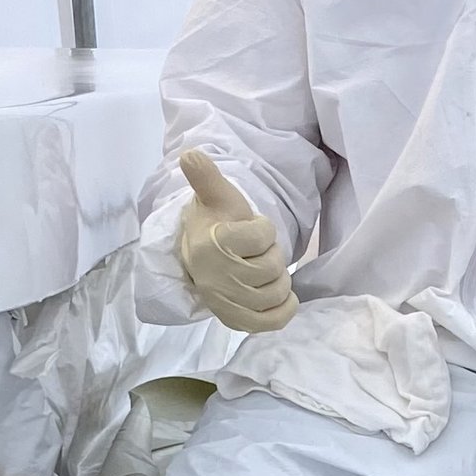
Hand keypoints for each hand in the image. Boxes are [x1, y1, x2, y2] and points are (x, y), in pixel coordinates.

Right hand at [176, 149, 297, 331]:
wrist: (202, 256)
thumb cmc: (217, 223)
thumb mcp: (216, 197)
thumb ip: (206, 176)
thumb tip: (190, 154)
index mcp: (210, 245)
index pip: (264, 235)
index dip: (263, 230)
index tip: (248, 230)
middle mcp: (215, 279)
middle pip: (273, 266)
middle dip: (271, 255)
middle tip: (255, 253)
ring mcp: (225, 303)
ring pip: (277, 291)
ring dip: (278, 279)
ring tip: (261, 271)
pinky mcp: (236, 322)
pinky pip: (274, 321)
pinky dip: (285, 307)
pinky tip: (281, 295)